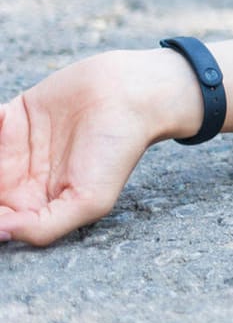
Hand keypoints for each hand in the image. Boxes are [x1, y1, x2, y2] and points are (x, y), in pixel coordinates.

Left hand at [0, 50, 194, 245]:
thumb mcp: (90, 202)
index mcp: (36, 204)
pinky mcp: (12, 117)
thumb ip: (43, 227)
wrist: (129, 94)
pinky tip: (1, 121)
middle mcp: (22, 179)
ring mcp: (14, 149)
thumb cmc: (118, 148)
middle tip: (3, 166)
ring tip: (2, 145)